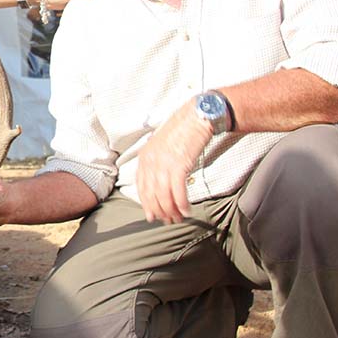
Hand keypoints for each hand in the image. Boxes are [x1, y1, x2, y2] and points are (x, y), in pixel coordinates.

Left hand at [134, 102, 212, 223]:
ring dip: (171, 210)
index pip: (142, 187)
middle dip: (160, 210)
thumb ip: (157, 163)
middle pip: (151, 194)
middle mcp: (151, 161)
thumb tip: (160, 184)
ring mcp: (163, 163)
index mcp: (145, 157)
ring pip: (164, 195)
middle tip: (168, 220)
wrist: (196, 116)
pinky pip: (178, 191)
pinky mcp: (179, 164)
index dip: (147, 204)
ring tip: (178, 218)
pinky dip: (181, 203)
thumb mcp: (162, 147)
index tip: (152, 215)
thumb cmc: (182, 131)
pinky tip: (186, 210)